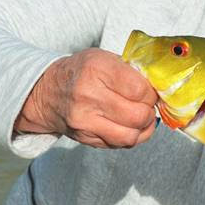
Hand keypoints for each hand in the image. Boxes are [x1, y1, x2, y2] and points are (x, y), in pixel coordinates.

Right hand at [14, 49, 157, 148]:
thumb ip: (130, 71)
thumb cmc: (81, 71)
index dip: (151, 93)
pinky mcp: (85, 139)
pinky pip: (119, 145)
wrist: (46, 92)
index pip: (139, 89)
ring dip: (144, 128)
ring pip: (130, 136)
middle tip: (147, 105)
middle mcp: (88, 95)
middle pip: (137, 115)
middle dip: (149, 111)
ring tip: (142, 118)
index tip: (150, 91)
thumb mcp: (103, 58)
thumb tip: (159, 88)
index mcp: (96, 69)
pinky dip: (132, 137)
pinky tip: (131, 127)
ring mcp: (85, 121)